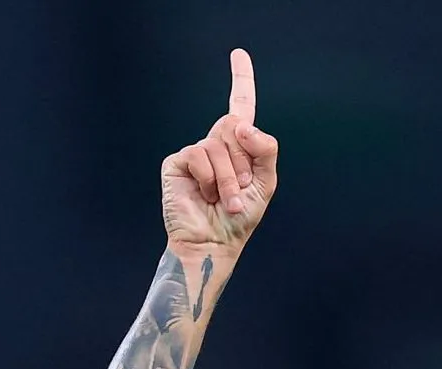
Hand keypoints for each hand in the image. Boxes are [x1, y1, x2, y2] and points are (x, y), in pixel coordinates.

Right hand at [161, 48, 279, 258]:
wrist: (213, 242)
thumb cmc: (239, 218)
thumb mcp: (265, 182)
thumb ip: (264, 149)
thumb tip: (240, 124)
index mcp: (238, 146)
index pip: (240, 105)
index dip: (241, 78)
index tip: (238, 53)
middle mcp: (215, 143)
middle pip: (234, 125)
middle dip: (243, 162)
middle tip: (238, 190)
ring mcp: (194, 151)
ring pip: (218, 145)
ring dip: (228, 178)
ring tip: (224, 201)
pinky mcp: (176, 161)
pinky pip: (198, 155)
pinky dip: (209, 178)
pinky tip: (205, 195)